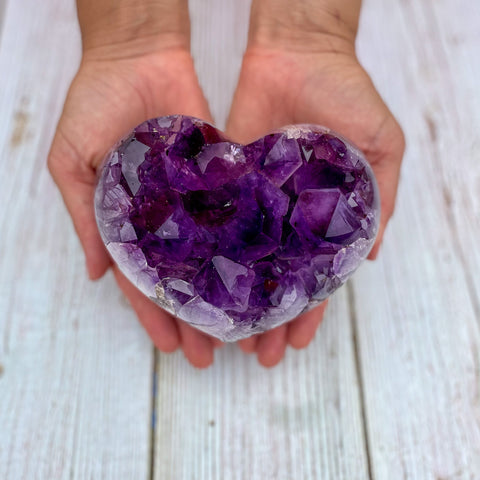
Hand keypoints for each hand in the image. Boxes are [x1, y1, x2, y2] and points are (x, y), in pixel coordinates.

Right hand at [48, 12, 223, 366]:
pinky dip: (244, 247)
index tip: (172, 348)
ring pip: (213, 257)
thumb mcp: (72, 162)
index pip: (143, 281)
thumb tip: (98, 275)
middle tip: (212, 355)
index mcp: (128, 222)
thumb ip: (84, 217)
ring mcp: (195, 202)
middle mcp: (165, 220)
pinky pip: (234, 218)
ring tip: (242, 330)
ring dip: (223, 294)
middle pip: (183, 279)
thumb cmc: (96, 102)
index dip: (155, 315)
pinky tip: (258, 275)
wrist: (138, 55)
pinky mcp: (221, 179)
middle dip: (194, 318)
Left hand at [227, 21, 404, 365]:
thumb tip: (372, 255)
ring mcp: (253, 203)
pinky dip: (207, 254)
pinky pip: (214, 224)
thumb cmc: (347, 93)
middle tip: (255, 356)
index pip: (314, 278)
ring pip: (241, 262)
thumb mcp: (381, 145)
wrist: (298, 53)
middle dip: (266, 319)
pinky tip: (198, 285)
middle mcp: (286, 218)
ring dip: (235, 300)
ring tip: (222, 337)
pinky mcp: (225, 183)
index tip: (293, 344)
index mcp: (322, 218)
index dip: (306, 312)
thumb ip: (380, 198)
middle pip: (274, 280)